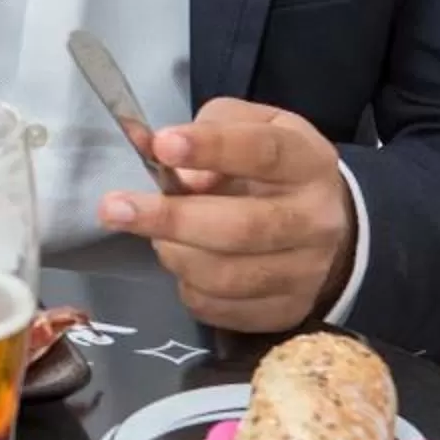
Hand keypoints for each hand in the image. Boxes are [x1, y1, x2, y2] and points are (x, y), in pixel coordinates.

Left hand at [98, 99, 355, 333]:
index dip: (212, 148)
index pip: (263, 153)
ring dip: (176, 255)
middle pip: (242, 227)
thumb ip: (210, 128)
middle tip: (113, 208)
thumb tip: (161, 154)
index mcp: (308, 162)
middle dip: (171, 219)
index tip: (162, 146)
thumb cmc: (272, 169)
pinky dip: (190, 289)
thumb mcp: (252, 127)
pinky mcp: (289, 311)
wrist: (326, 224)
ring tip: (158, 238)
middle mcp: (316, 220)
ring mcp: (307, 273)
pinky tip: (185, 265)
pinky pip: (223, 310)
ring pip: (228, 276)